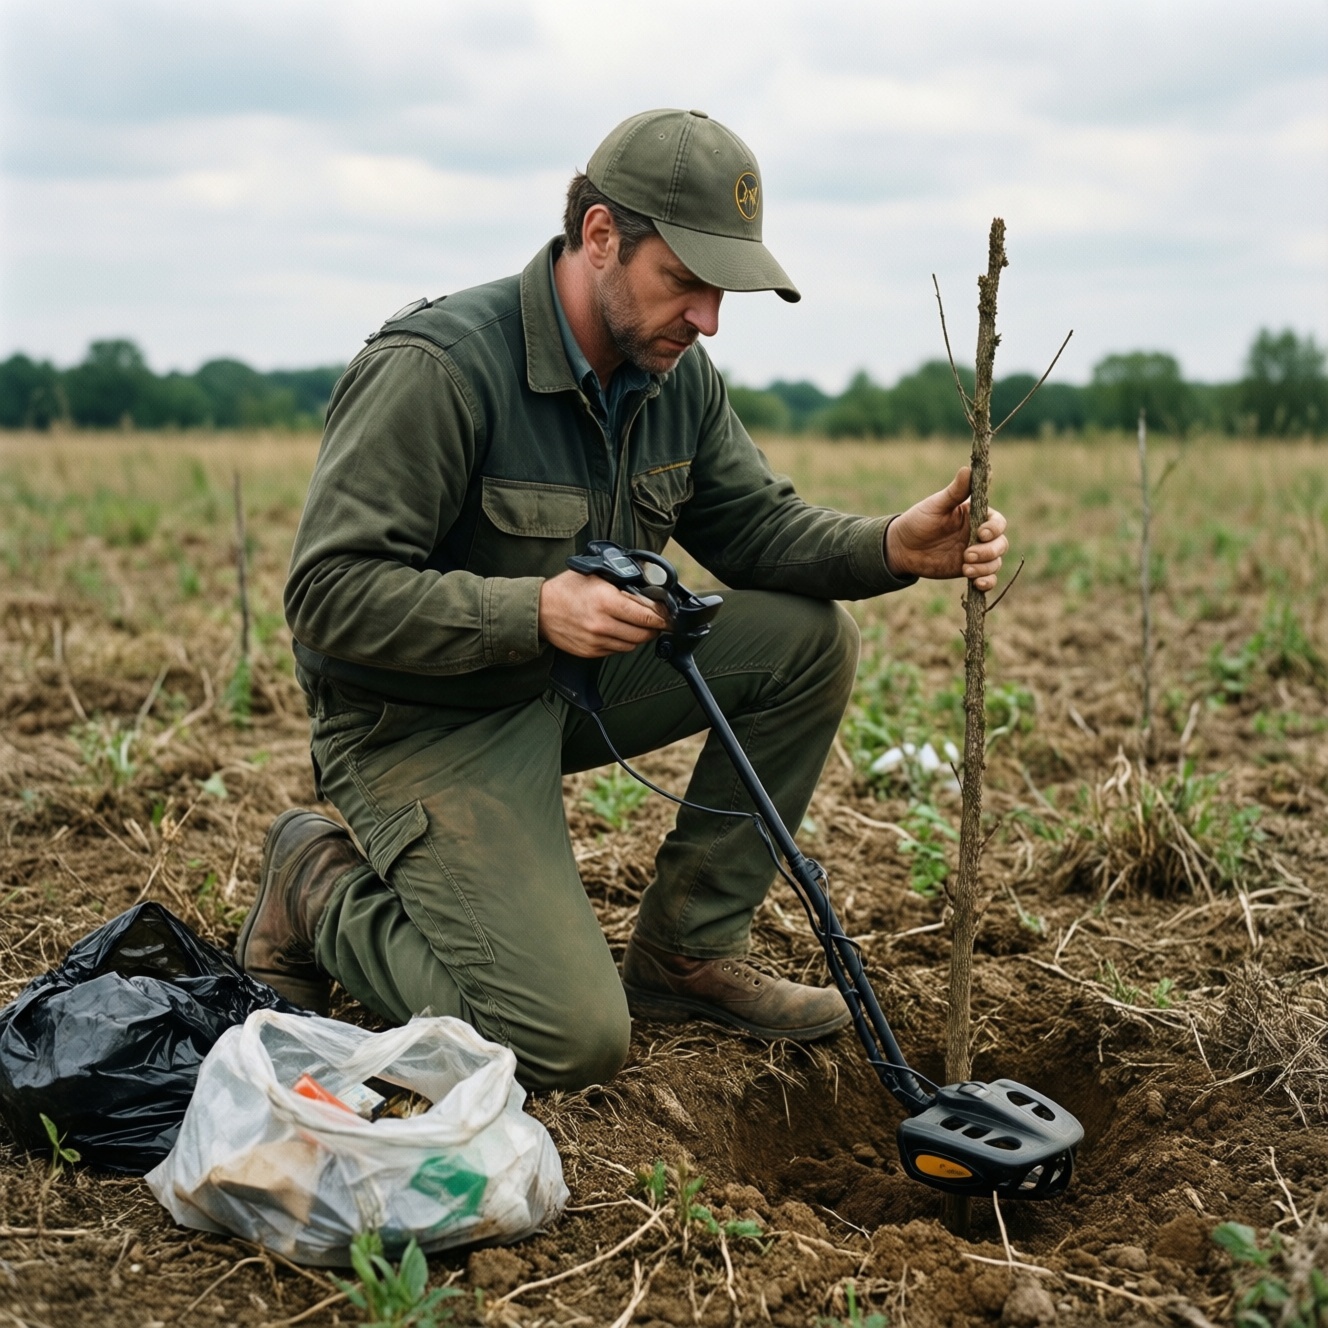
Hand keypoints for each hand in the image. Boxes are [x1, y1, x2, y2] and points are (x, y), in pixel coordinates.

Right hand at [538, 570, 669, 656]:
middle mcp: (602, 624)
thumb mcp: (596, 576)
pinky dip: (623, 642)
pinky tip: (618, 630)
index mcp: (606, 600)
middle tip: (657, 621)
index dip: (662, 617)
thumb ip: (622, 584)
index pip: (647, 615)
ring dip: (639, 635)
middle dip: (654, 627)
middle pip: (644, 633)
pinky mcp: (591, 652)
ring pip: (633, 644)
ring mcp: (596, 641)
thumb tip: (648, 591)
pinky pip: (618, 650)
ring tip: (636, 625)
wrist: (539, 610)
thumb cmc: (566, 590)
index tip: (669, 616)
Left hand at [885, 466, 1008, 591]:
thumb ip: (955, 492)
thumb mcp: (936, 506)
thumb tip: (968, 469)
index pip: (997, 521)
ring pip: (995, 562)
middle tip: (966, 555)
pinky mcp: (969, 570)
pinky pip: (987, 578)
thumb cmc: (918, 521)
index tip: (980, 533)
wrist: (903, 547)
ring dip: (985, 567)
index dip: (994, 528)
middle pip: (1001, 544)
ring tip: (965, 568)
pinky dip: (987, 582)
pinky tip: (976, 583)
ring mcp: (976, 554)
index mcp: (975, 516)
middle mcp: (979, 535)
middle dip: (988, 551)